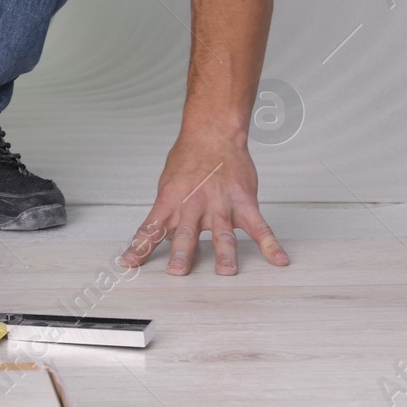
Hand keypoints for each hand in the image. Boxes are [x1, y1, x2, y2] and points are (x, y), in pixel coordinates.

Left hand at [118, 135, 288, 275]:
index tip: (128, 264)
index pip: (150, 228)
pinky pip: (259, 227)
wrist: (212, 134)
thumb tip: (159, 235)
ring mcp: (220, 204)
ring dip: (224, 254)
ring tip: (226, 271)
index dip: (139, 248)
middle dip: (181, 254)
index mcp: (171, 201)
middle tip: (178, 272)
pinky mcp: (243, 202)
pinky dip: (270, 244)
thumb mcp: (168, 184)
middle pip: (185, 233)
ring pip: (222, 233)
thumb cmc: (189, 158)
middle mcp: (193, 205)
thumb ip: (166, 212)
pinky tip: (278, 259)